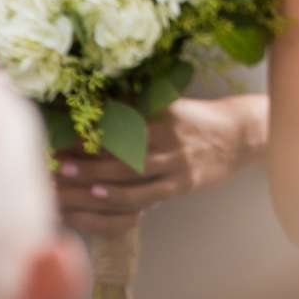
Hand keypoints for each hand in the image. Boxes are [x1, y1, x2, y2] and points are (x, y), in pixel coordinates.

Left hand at [57, 95, 262, 234]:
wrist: (243, 134)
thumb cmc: (202, 118)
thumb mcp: (174, 105)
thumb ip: (144, 107)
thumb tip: (102, 104)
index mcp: (165, 112)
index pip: (122, 118)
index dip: (91, 126)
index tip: (63, 129)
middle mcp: (169, 135)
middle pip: (120, 145)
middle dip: (85, 151)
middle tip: (55, 154)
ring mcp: (177, 162)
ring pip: (130, 170)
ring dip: (96, 173)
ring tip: (67, 175)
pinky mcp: (183, 183)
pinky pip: (148, 193)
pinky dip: (122, 195)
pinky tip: (100, 195)